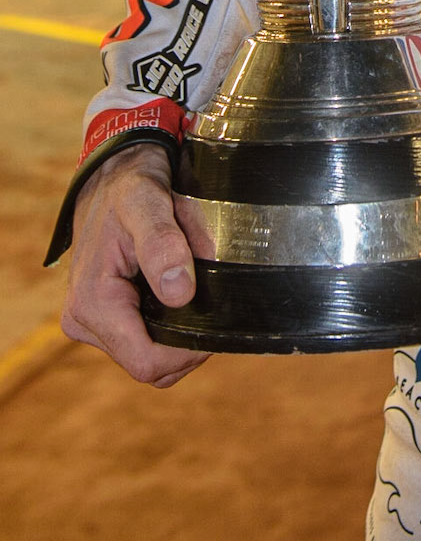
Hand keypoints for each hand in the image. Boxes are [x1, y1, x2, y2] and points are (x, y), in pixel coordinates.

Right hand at [62, 143, 211, 388]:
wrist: (114, 176)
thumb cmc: (129, 187)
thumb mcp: (147, 203)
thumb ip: (162, 245)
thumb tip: (179, 293)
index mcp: (93, 304)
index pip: (146, 363)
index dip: (186, 353)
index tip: (214, 323)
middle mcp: (85, 321)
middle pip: (153, 365)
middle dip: (186, 339)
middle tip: (208, 293)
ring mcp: (93, 322)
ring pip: (152, 354)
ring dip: (180, 329)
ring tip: (190, 282)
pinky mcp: (106, 317)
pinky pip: (147, 338)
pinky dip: (171, 322)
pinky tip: (180, 289)